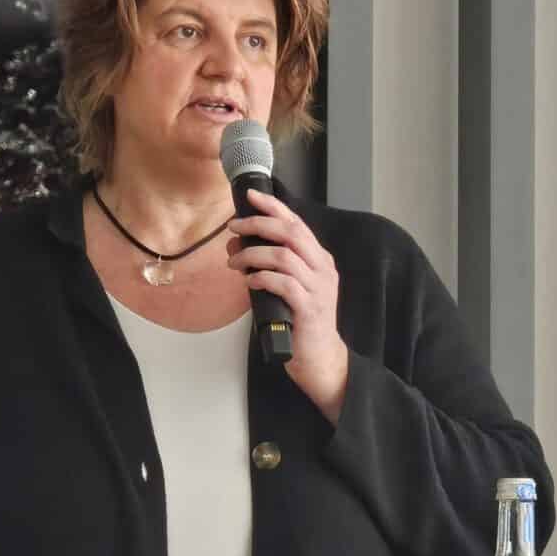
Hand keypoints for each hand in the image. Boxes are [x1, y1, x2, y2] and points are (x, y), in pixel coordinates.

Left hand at [227, 187, 348, 422]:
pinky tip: (249, 281)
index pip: (297, 223)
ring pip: (283, 256)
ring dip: (253, 254)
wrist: (320, 359)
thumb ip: (274, 268)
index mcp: (320, 260)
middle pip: (290, 233)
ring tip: (234, 261)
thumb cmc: (301, 324)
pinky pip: (282, 283)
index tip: (251, 196)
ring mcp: (317, 288)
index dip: (274, 206)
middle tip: (235, 229)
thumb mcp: (291, 288)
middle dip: (258, 224)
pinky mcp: (308, 308)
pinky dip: (261, 278)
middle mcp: (323, 269)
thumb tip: (241, 249)